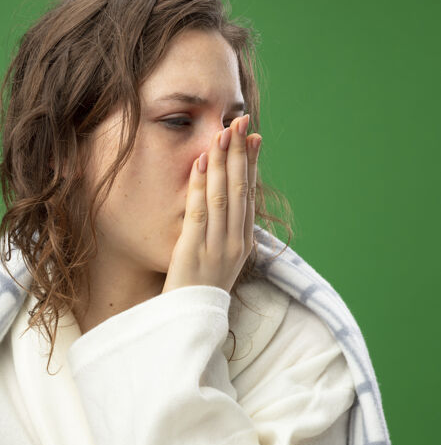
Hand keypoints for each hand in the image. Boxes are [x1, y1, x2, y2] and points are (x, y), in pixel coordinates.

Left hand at [162, 114, 260, 294]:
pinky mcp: (193, 251)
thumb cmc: (202, 287)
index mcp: (243, 241)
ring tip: (222, 133)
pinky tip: (198, 162)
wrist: (190, 323)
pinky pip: (198, 212)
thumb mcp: (221, 258)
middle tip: (240, 121)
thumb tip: (226, 199)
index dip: (251, 163)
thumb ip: (225, 230)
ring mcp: (216, 246)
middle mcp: (234, 241)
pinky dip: (198, 185)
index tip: (254, 137)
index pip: (249, 194)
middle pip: (239, 188)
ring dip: (222, 161)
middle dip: (239, 153)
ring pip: (221, 195)